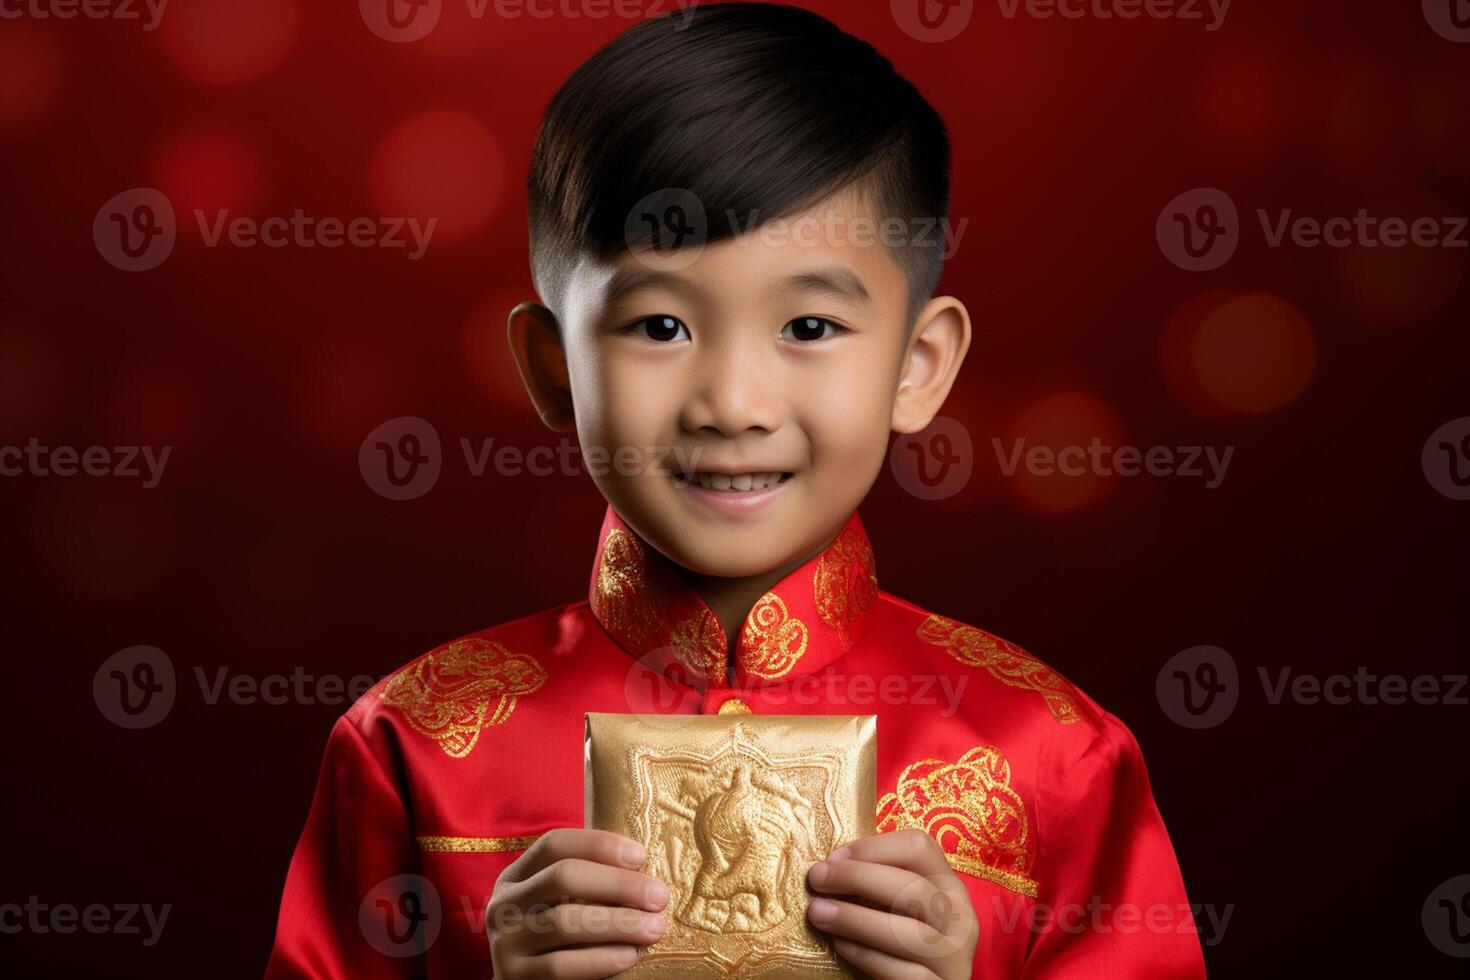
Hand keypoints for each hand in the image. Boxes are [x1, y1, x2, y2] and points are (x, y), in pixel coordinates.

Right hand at [486, 828, 669, 978]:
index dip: (599, 845)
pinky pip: (560, 965)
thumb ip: (589, 885)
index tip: (641, 856)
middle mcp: (504, 904)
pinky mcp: (513, 977)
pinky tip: (630, 955)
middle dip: (618, 884)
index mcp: (516, 876)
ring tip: (654, 928)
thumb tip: (645, 872)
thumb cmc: (556, 939)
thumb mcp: (560, 904)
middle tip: (659, 897)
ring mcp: (505, 942)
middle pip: (562, 877)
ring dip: (618, 923)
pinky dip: (600, 959)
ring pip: (564, 922)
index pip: (554, 845)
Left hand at [806, 829, 978, 979]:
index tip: (834, 856)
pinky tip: (840, 946)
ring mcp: (955, 957)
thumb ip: (879, 885)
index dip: (873, 847)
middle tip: (817, 879)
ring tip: (818, 913)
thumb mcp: (902, 906)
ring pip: (907, 933)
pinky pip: (902, 972)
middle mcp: (961, 918)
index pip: (920, 848)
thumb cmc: (903, 942)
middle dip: (857, 878)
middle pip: (912, 887)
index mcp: (950, 886)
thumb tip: (829, 866)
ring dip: (855, 919)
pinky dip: (866, 956)